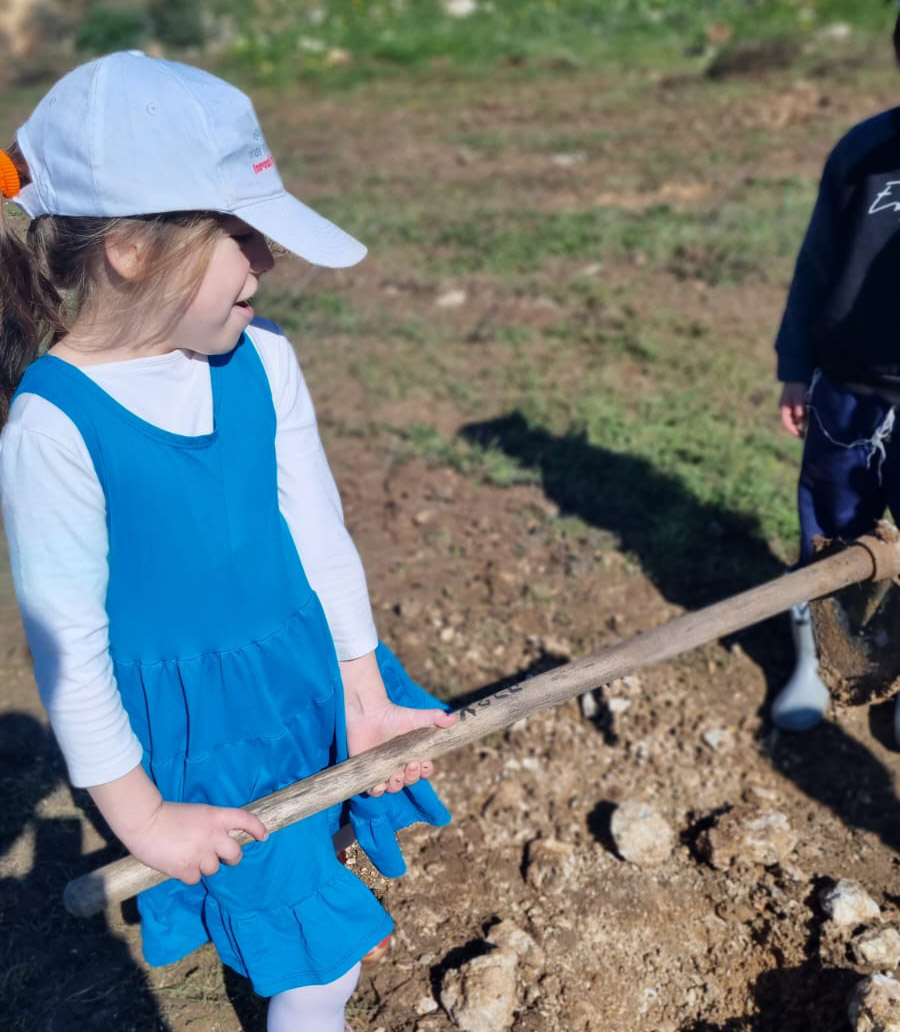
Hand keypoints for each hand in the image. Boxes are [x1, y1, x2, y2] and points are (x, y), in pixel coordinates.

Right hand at [123, 800, 269, 883]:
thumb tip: (219, 841)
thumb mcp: (197, 813)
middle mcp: (213, 835)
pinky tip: (178, 864)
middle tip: (223, 857)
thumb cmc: (167, 814)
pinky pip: (195, 878)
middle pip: (235, 854)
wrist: (144, 822)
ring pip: (214, 869)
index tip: (264, 836)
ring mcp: (201, 854)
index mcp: (216, 816)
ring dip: (205, 865)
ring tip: (188, 855)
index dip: (257, 828)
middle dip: (232, 858)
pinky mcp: (187, 869)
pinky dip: (189, 874)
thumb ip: (211, 826)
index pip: (245, 819)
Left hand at [345, 699, 456, 796]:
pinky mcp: (367, 772)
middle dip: (412, 776)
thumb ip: (435, 717)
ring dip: (397, 785)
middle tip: (410, 765)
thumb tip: (453, 719)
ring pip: (393, 787)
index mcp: (412, 757)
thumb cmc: (394, 716)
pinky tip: (379, 786)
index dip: (426, 771)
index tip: (426, 763)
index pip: (423, 771)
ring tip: (396, 775)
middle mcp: (398, 766)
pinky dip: (377, 791)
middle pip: (409, 780)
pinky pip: (373, 790)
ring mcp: (383, 771)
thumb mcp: (416, 717)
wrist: (369, 712)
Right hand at [779, 381, 807, 436]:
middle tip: (809, 432)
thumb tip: (800, 419)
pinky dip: (805, 416)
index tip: (802, 436)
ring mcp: (790, 406)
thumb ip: (799, 407)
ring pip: (796, 418)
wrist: (797, 373)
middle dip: (800, 427)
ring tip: (812, 422)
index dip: (794, 431)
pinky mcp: (796, 403)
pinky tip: (811, 414)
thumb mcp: (798, 396)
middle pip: (792, 422)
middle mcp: (786, 409)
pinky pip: (800, 413)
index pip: (787, 424)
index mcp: (784, 408)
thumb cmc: (797, 385)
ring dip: (803, 421)